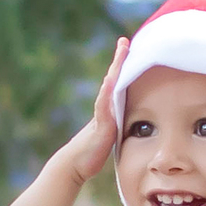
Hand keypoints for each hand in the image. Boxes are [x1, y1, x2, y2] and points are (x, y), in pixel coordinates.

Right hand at [58, 37, 128, 185]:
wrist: (76, 164)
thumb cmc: (93, 153)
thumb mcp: (111, 136)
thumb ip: (116, 127)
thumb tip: (128, 126)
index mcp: (110, 109)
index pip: (118, 83)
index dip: (123, 67)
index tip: (129, 48)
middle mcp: (105, 107)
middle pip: (113, 78)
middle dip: (119, 59)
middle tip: (124, 40)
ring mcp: (101, 113)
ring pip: (109, 86)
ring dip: (115, 68)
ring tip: (121, 52)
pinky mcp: (101, 124)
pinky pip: (104, 105)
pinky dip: (107, 91)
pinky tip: (111, 79)